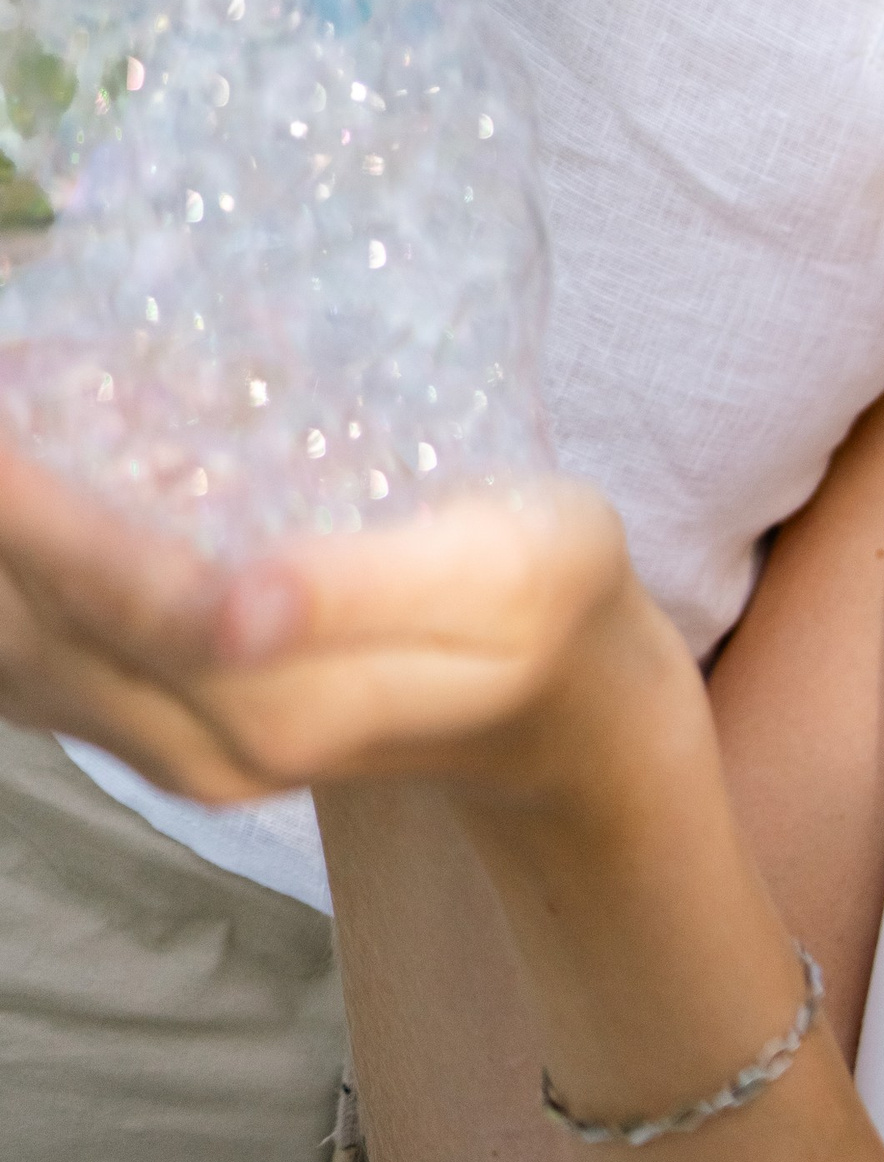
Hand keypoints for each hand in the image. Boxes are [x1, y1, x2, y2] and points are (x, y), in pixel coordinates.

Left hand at [0, 436, 636, 808]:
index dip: (44, 514)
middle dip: (3, 514)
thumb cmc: (537, 594)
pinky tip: (23, 488)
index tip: (1, 415)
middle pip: (42, 632)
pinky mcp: (155, 724)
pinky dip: (14, 580)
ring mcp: (167, 746)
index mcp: (283, 708)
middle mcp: (202, 746)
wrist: (551, 693)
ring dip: (0, 548)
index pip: (128, 601)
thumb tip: (238, 610)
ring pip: (22, 654)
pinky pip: (39, 657)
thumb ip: (361, 592)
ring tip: (3, 417)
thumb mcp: (494, 576)